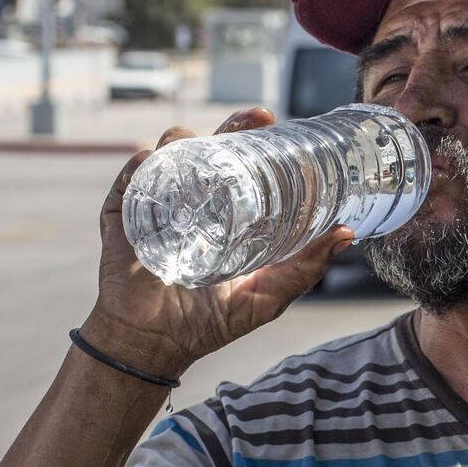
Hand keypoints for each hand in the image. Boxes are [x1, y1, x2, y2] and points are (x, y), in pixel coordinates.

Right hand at [80, 108, 354, 379]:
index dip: (255, 137)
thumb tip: (346, 232)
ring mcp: (155, 205)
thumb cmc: (210, 322)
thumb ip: (305, 268)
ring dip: (182, 140)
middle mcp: (191, 200)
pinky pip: (127, 182)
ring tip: (202, 145)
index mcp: (224, 211)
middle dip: (230, 125)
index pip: (240, 162)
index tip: (273, 123)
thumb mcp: (266, 296)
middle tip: (254, 120)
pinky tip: (152, 162)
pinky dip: (140, 166)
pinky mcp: (121, 219)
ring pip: (166, 153)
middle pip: (207, 146)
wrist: (155, 346)